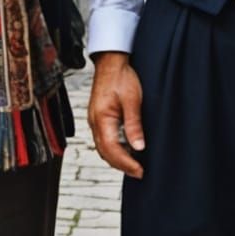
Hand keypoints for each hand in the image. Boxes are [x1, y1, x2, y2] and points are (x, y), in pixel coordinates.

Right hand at [88, 52, 145, 177]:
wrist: (111, 62)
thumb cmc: (122, 77)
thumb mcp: (133, 100)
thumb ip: (134, 125)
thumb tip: (138, 148)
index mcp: (101, 119)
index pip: (112, 149)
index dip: (126, 163)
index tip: (140, 171)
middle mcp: (95, 122)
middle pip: (105, 152)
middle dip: (122, 165)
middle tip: (140, 173)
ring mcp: (95, 121)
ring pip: (103, 148)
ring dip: (118, 159)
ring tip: (135, 165)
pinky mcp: (99, 118)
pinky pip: (104, 139)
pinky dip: (115, 149)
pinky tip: (127, 150)